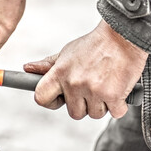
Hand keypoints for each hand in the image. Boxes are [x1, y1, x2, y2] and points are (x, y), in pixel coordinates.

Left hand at [24, 20, 148, 118]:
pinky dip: (119, 105)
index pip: (41, 98)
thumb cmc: (94, 45)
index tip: (60, 98)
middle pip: (74, 112)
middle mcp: (74, 83)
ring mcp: (94, 90)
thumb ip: (48, 64)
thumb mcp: (67, 52)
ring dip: (101, 105)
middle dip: (83, 104)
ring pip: (94, 114)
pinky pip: (115, 113)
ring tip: (104, 86)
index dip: (50, 101)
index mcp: (59, 73)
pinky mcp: (114, 95)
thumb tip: (28, 69)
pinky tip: (118, 90)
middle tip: (90, 89)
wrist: (122, 36)